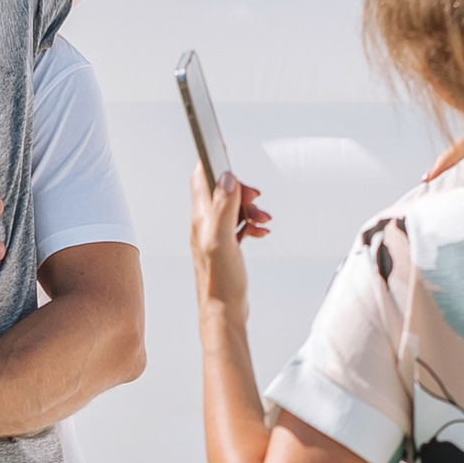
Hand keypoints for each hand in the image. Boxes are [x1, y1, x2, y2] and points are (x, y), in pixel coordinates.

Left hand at [191, 163, 270, 321]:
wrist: (224, 312)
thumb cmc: (220, 282)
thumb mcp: (221, 241)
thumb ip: (223, 208)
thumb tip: (225, 177)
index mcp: (201, 218)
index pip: (200, 178)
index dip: (213, 161)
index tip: (225, 150)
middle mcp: (205, 224)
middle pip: (221, 190)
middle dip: (242, 189)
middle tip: (256, 198)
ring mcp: (215, 235)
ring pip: (233, 207)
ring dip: (250, 207)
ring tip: (263, 219)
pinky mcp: (226, 246)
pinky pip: (239, 224)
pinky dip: (251, 223)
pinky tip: (261, 231)